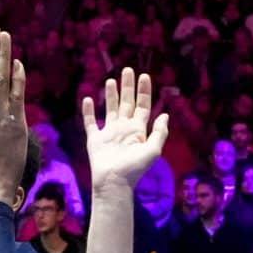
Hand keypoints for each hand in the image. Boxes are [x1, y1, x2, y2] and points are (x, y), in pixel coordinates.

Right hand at [81, 67, 170, 196]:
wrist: (114, 182)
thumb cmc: (135, 169)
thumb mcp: (153, 150)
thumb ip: (160, 132)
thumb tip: (165, 114)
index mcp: (138, 130)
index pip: (143, 106)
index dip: (144, 91)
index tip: (144, 76)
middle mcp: (124, 129)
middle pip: (127, 103)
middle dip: (128, 87)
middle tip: (128, 70)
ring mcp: (109, 133)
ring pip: (110, 109)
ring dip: (111, 95)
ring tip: (111, 81)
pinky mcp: (95, 140)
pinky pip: (90, 122)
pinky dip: (88, 111)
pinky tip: (88, 99)